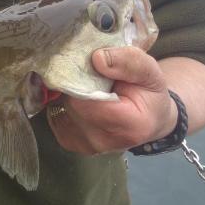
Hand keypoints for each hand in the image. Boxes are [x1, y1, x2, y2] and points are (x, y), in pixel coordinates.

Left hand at [46, 46, 176, 154]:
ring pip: (61, 108)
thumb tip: (97, 58)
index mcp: (128, 126)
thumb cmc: (148, 93)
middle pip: (72, 104)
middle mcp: (104, 142)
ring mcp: (86, 145)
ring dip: (68, 93)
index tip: (87, 63)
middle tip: (87, 72)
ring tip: (87, 85)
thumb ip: (128, 61)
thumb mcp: (150, 70)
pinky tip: (79, 97)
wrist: (149, 118)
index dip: (81, 79)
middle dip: (74, 83)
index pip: (87, 101)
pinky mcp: (72, 143)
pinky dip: (63, 103)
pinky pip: (55, 116)